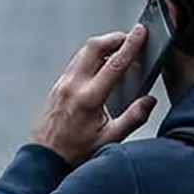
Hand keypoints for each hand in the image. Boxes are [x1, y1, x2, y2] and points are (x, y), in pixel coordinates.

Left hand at [31, 27, 163, 164]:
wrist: (44, 160)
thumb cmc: (74, 152)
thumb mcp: (109, 140)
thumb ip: (133, 118)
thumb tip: (148, 101)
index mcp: (88, 98)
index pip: (114, 63)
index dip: (131, 44)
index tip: (140, 33)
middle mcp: (73, 86)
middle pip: (94, 47)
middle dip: (114, 38)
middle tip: (130, 39)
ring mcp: (62, 84)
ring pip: (83, 52)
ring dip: (102, 46)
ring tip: (118, 52)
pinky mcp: (57, 87)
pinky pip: (76, 63)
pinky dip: (91, 58)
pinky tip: (101, 68)